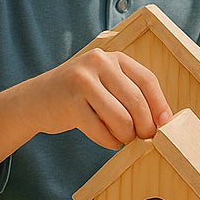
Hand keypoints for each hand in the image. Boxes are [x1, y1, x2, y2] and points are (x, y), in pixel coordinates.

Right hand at [35, 48, 173, 148]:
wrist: (34, 100)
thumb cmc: (79, 96)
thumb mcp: (105, 84)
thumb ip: (130, 94)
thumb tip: (163, 121)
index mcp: (113, 57)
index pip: (147, 80)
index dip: (160, 105)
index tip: (165, 125)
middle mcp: (98, 63)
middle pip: (136, 101)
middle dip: (144, 126)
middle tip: (142, 137)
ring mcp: (82, 81)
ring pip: (121, 118)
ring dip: (126, 136)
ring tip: (122, 138)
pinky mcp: (69, 102)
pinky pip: (101, 130)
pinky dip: (109, 142)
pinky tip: (108, 141)